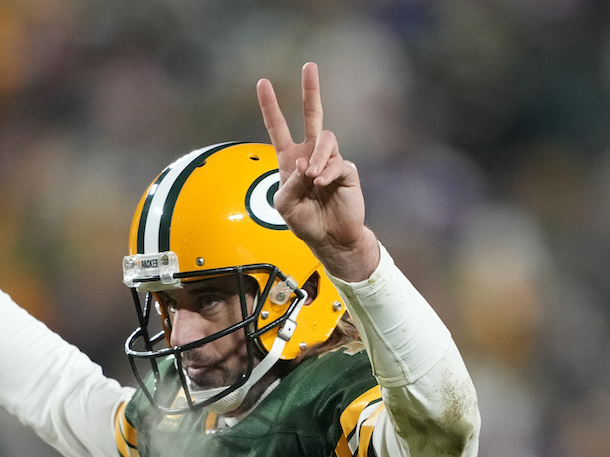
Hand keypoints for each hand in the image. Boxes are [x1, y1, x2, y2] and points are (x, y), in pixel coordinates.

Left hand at [256, 62, 377, 281]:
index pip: (278, 128)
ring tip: (313, 178)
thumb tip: (306, 164)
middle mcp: (310, 155)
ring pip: (325, 140)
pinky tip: (322, 183)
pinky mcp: (347, 169)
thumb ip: (290, 182)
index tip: (262, 83)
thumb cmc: (305, 222)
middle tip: (309, 65)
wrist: (330, 238)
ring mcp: (330, 160)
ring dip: (317, 157)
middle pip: (312, 115)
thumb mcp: (285, 204)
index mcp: (290, 160)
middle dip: (311, 90)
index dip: (270, 106)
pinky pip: (337, 161)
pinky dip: (327, 172)